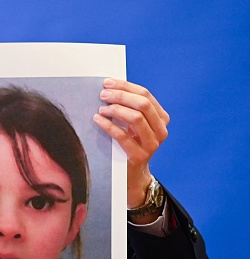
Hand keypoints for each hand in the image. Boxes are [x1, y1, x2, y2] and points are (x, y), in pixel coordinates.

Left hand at [93, 78, 169, 212]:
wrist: (131, 175)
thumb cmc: (128, 145)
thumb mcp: (132, 126)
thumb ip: (128, 108)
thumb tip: (109, 88)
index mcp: (161, 118)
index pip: (145, 95)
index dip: (126, 86)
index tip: (107, 83)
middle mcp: (161, 130)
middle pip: (142, 104)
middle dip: (121, 96)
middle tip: (102, 95)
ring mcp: (152, 144)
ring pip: (136, 118)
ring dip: (116, 109)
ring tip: (101, 108)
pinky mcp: (139, 156)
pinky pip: (123, 136)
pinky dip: (109, 125)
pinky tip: (98, 120)